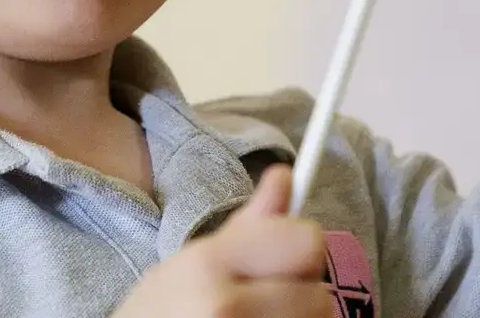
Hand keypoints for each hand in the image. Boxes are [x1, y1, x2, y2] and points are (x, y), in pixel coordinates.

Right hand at [112, 166, 329, 317]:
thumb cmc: (160, 312)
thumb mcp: (193, 261)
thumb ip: (248, 225)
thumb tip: (286, 176)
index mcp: (208, 266)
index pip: (306, 246)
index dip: (301, 246)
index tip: (288, 254)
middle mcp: (225, 308)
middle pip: (319, 296)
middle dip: (300, 294)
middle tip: (267, 297)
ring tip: (260, 317)